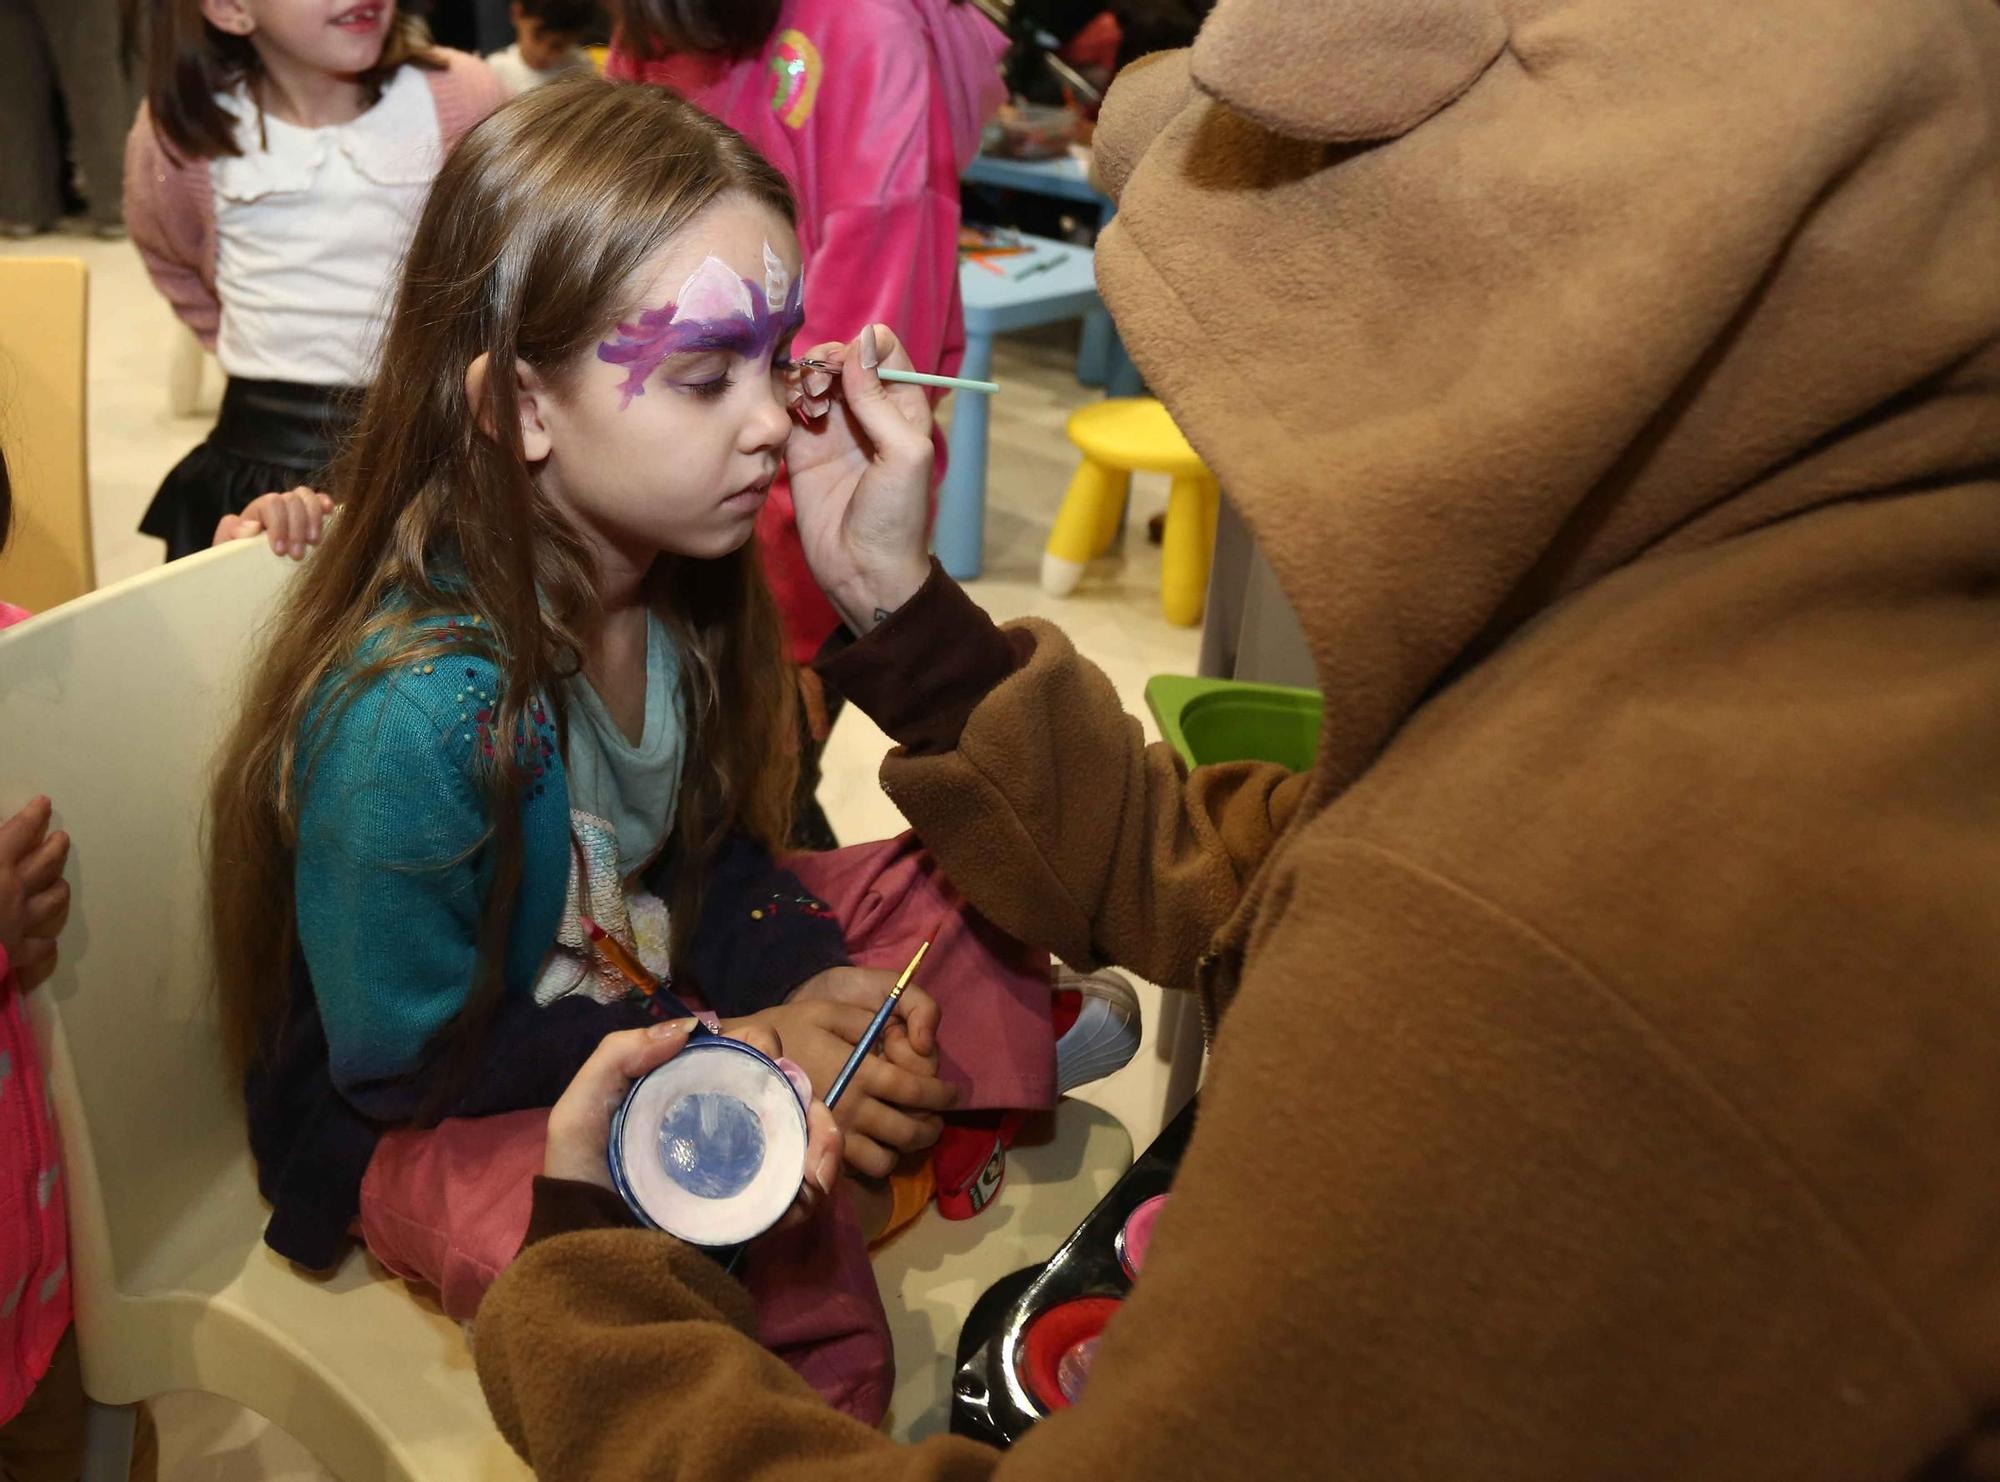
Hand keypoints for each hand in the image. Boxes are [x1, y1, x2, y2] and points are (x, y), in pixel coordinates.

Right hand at [0, 797, 69, 989]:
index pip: (20, 832)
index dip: (33, 816)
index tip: (44, 803)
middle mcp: (14, 890)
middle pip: (45, 864)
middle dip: (56, 849)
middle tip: (62, 838)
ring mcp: (20, 922)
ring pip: (52, 902)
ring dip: (58, 890)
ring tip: (61, 883)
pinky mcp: (18, 953)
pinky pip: (41, 948)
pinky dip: (46, 943)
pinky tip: (47, 940)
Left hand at [213, 487, 333, 559]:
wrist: (251, 582)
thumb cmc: (238, 565)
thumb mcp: (225, 552)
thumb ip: (230, 534)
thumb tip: (252, 525)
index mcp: (256, 512)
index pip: (271, 504)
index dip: (278, 524)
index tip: (280, 551)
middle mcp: (276, 507)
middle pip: (291, 500)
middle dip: (297, 527)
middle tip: (297, 556)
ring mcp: (294, 510)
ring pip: (306, 497)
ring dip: (313, 519)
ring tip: (314, 543)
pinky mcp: (311, 518)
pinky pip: (319, 502)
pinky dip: (324, 504)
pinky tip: (330, 512)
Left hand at [545, 1019, 841, 1233]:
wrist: (588, 1251)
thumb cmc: (581, 1177)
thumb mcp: (580, 1110)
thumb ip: (619, 1055)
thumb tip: (692, 1027)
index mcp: (692, 1093)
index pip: (742, 1054)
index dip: (760, 1046)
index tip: (760, 1055)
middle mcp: (725, 1125)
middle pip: (783, 1091)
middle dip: (804, 1091)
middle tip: (802, 1108)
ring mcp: (744, 1167)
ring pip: (804, 1136)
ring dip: (824, 1137)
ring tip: (816, 1159)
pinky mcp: (756, 1209)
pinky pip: (802, 1190)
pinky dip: (820, 1181)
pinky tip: (812, 1184)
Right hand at [749, 979, 956, 1177]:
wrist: (740, 1059)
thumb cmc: (791, 1027)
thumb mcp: (832, 1009)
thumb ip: (876, 1020)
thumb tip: (915, 1041)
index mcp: (859, 1072)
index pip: (916, 1090)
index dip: (943, 1095)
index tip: (954, 1095)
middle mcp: (851, 1109)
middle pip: (910, 1131)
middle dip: (933, 1125)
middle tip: (937, 1115)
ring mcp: (833, 1136)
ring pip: (889, 1158)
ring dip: (906, 1147)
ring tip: (909, 1130)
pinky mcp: (817, 1151)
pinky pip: (860, 1170)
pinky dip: (878, 1159)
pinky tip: (878, 1141)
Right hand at [785, 324, 934, 635]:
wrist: (862, 570)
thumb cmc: (896, 516)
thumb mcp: (904, 454)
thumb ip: (880, 401)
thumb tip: (859, 346)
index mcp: (903, 409)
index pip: (885, 354)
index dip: (866, 348)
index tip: (849, 362)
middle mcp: (867, 414)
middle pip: (843, 361)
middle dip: (829, 360)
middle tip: (821, 383)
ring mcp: (832, 430)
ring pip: (814, 380)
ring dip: (807, 380)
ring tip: (809, 406)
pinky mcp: (801, 449)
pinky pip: (789, 408)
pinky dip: (787, 400)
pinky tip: (794, 416)